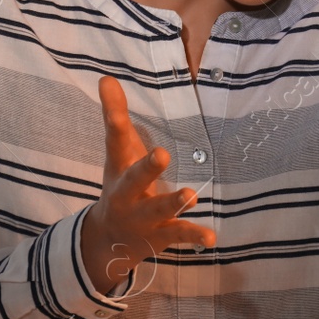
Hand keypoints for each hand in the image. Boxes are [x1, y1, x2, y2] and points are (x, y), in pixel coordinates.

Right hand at [80, 75, 215, 292]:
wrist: (108, 241)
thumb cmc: (120, 184)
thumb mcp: (118, 152)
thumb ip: (116, 115)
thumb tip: (107, 77)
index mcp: (120, 168)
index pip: (116, 141)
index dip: (115, 119)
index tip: (112, 96)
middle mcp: (128, 194)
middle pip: (135, 180)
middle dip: (147, 169)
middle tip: (162, 154)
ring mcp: (144, 217)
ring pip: (160, 209)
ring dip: (174, 203)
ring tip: (192, 195)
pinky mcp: (162, 235)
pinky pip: (179, 234)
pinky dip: (195, 236)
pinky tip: (211, 238)